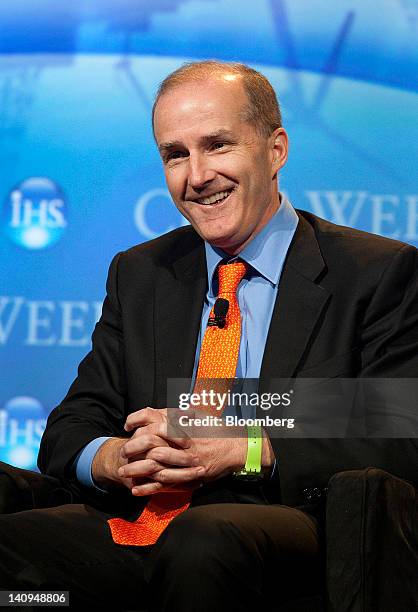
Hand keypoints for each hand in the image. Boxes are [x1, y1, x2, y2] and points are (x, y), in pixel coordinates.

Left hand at [122, 407, 248, 494]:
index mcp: (188, 429)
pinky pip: (168, 485)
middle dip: (136, 452)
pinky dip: (150, 488)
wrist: (239, 447)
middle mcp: (188, 447)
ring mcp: (190, 464)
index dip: (141, 426)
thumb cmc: (218, 430)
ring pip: (159, 470)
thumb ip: (179, 414)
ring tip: (124, 472)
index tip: (128, 427)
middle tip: (122, 453)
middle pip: (155, 450)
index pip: (159, 427)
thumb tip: (160, 411)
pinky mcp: (192, 478)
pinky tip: (136, 489)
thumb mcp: (200, 416)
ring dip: (139, 472)